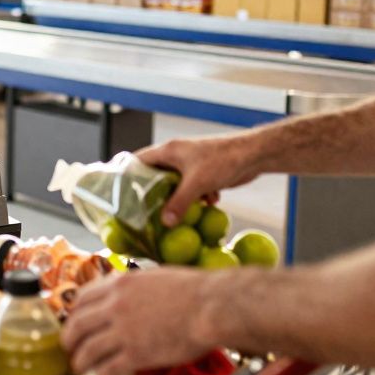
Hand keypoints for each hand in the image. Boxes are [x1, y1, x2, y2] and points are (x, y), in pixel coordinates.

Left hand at [62, 268, 212, 374]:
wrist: (211, 307)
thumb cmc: (193, 291)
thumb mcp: (154, 276)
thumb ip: (133, 285)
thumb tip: (126, 291)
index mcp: (119, 285)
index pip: (82, 298)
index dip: (74, 312)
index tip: (74, 320)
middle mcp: (115, 307)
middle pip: (77, 325)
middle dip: (69, 339)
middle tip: (69, 347)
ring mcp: (124, 331)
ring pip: (87, 350)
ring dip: (80, 361)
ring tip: (80, 368)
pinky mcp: (136, 354)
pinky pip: (109, 369)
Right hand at [136, 134, 262, 226]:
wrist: (253, 154)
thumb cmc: (223, 160)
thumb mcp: (197, 184)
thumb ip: (179, 203)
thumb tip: (165, 223)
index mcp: (168, 151)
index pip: (138, 161)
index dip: (128, 175)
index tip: (121, 193)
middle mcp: (176, 156)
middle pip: (156, 176)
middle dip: (154, 193)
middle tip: (148, 211)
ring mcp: (191, 164)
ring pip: (175, 184)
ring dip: (179, 198)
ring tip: (178, 212)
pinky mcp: (204, 173)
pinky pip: (193, 187)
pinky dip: (198, 197)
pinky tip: (208, 202)